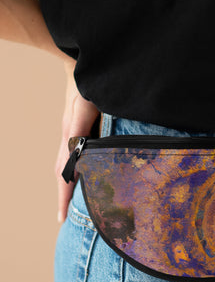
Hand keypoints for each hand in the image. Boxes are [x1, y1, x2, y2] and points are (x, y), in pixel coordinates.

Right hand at [55, 59, 99, 222]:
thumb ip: (81, 130)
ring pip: (65, 165)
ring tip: (70, 203)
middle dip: (63, 196)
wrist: (78, 64)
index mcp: (71, 137)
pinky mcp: (77, 129)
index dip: (64, 196)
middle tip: (64, 218)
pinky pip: (72, 155)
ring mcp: (71, 134)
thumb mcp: (85, 106)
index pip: (64, 173)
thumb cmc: (86, 84)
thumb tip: (77, 156)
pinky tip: (81, 175)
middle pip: (61, 173)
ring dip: (66, 185)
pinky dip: (72, 171)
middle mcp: (68, 138)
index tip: (61, 218)